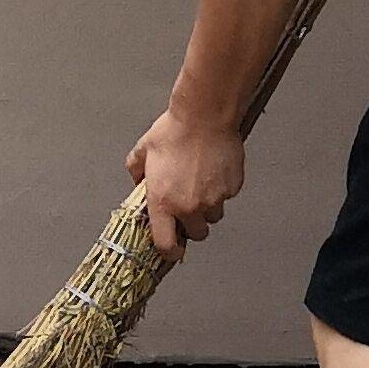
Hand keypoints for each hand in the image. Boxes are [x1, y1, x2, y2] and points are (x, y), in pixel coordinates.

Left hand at [124, 108, 245, 254]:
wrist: (205, 116)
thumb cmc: (174, 131)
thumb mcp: (143, 151)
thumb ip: (136, 172)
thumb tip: (137, 182)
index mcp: (163, 202)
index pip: (166, 245)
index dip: (169, 251)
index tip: (171, 250)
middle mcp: (189, 206)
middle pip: (196, 234)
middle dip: (192, 224)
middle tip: (187, 206)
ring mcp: (214, 199)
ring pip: (214, 216)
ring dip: (207, 207)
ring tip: (200, 183)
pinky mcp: (232, 188)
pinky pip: (226, 197)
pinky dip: (221, 189)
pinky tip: (212, 171)